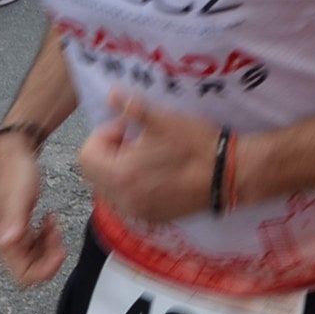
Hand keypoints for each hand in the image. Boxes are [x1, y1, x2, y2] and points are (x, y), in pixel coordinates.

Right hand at [0, 133, 65, 285]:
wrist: (13, 150)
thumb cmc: (14, 170)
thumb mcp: (17, 195)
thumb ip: (12, 219)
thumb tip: (5, 242)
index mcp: (2, 239)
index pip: (23, 276)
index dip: (45, 270)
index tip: (60, 250)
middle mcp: (5, 241)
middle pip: (30, 271)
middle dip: (49, 258)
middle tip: (58, 235)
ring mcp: (12, 234)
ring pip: (33, 259)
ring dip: (49, 248)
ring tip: (54, 225)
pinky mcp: (20, 225)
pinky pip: (35, 245)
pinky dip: (46, 238)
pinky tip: (50, 220)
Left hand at [75, 92, 221, 225]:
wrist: (228, 175)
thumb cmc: (194, 145)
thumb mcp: (162, 120)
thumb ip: (131, 109)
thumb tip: (110, 95)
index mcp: (121, 175)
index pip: (86, 156)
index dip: (104, 135)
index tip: (128, 128)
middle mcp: (124, 200)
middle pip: (94, 174)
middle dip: (109, 153)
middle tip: (135, 140)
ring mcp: (138, 212)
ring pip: (110, 188)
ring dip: (119, 170)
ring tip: (146, 156)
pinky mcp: (152, 219)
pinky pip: (127, 201)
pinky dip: (132, 186)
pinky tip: (156, 173)